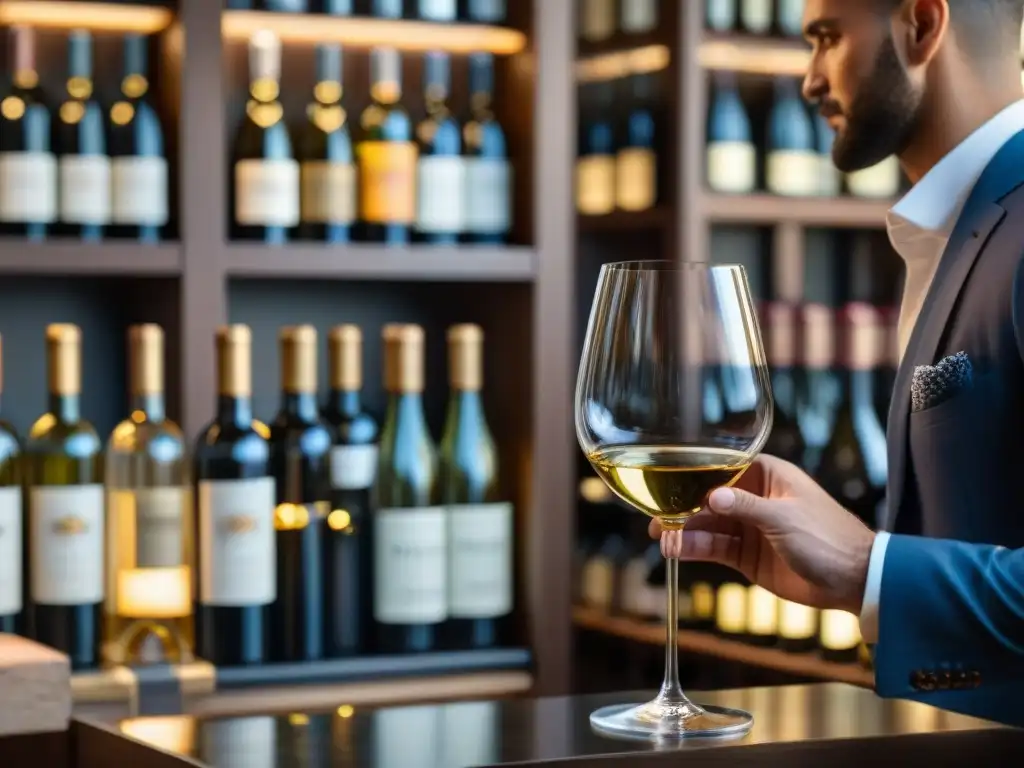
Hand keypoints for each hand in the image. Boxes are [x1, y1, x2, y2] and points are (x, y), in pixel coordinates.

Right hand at [648, 454, 875, 614]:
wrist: (853, 580)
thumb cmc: (828, 537)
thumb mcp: (784, 517)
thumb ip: (746, 507)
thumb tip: (711, 497)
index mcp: (769, 476)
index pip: (724, 467)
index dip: (696, 474)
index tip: (669, 482)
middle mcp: (754, 498)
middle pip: (708, 498)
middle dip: (682, 507)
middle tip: (655, 517)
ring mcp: (749, 527)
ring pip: (707, 525)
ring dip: (684, 531)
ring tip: (661, 538)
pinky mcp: (746, 555)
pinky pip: (715, 548)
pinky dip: (694, 549)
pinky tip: (676, 551)